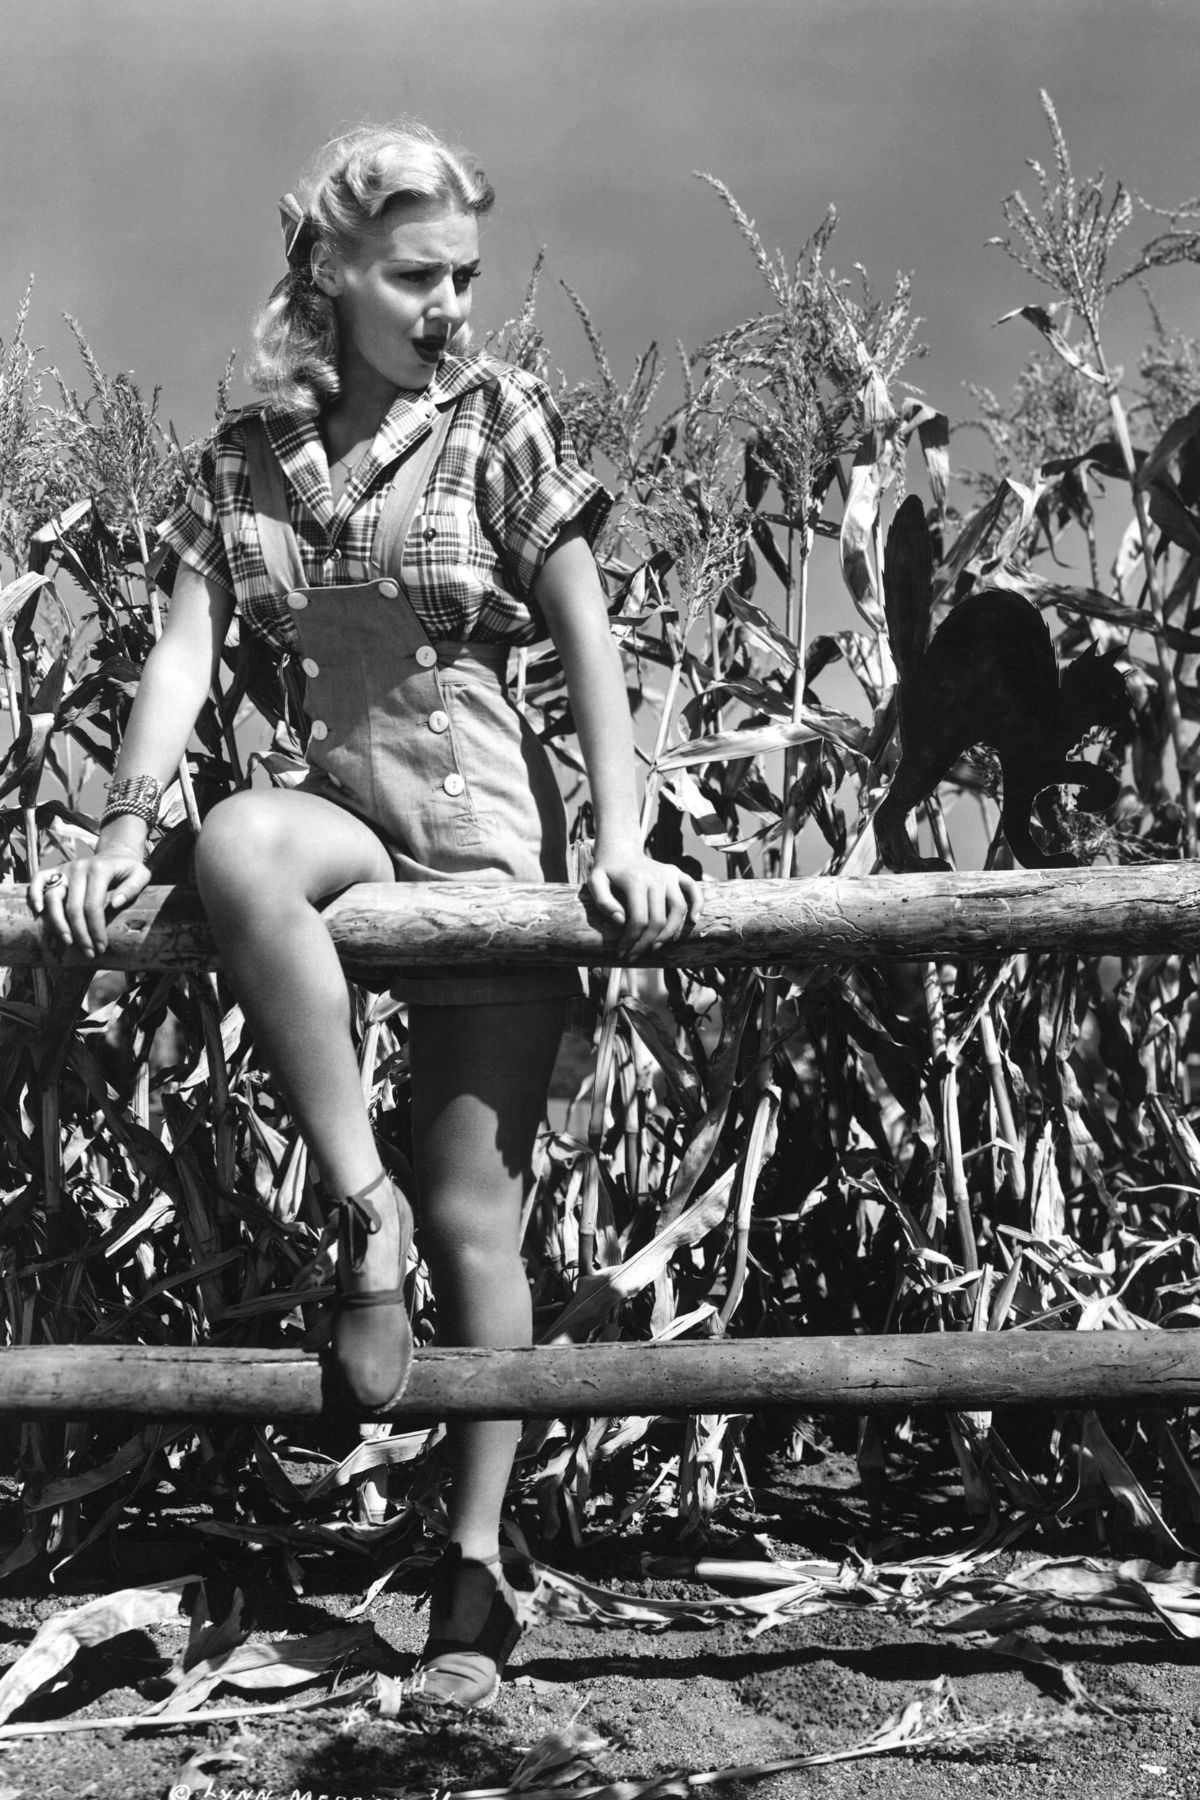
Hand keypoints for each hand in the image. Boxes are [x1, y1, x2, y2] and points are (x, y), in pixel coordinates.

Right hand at [27, 853, 150, 958]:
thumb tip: (116, 903)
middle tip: (89, 952)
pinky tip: (39, 912)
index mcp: (99, 870)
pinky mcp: (55, 870)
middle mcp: (79, 868)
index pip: (93, 905)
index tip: (101, 947)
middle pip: (73, 907)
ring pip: (53, 898)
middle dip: (81, 934)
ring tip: (68, 941)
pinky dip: (34, 894)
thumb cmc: (128, 870)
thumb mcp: (141, 875)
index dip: (96, 929)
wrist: (115, 855)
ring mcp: (65, 869)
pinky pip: (38, 880)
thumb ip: (132, 888)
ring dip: (58, 923)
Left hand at [587, 847, 701, 957]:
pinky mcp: (677, 873)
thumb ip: (603, 902)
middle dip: (646, 943)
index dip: (631, 941)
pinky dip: (698, 904)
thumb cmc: (606, 871)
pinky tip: (693, 921)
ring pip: (678, 909)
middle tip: (635, 955)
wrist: (620, 850)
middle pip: (658, 919)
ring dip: (669, 933)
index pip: (639, 919)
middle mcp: (656, 877)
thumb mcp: (594, 882)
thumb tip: (620, 921)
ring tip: (655, 946)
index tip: (622, 953)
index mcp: (636, 880)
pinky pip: (693, 889)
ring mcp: (669, 875)